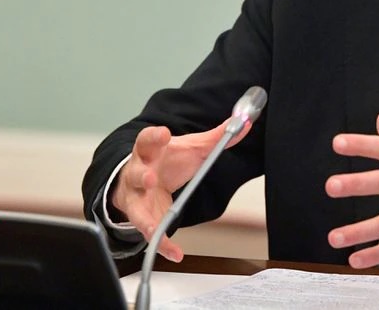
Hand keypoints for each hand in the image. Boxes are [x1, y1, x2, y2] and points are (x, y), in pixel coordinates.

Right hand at [111, 119, 251, 261]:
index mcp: (150, 151)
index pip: (147, 140)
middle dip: (142, 176)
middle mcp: (138, 172)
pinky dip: (162, 244)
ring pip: (135, 206)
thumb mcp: (191, 147)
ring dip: (143, 216)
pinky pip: (150, 233)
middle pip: (136, 173)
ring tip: (153, 225)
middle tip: (150, 178)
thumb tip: (243, 124)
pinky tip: (176, 253)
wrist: (143, 177)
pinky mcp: (141, 217)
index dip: (154, 137)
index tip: (163, 134)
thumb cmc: (167, 159)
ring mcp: (137, 196)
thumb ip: (216, 138)